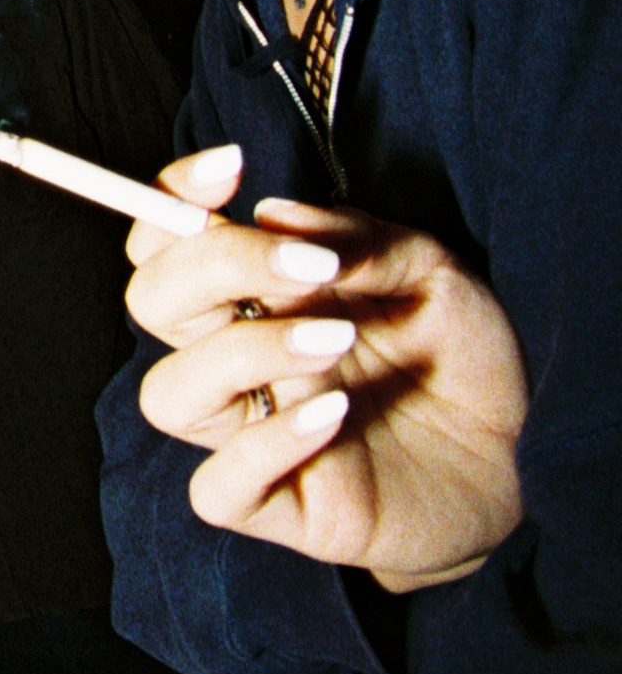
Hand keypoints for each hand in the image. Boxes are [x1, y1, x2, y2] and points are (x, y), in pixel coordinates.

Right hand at [124, 145, 527, 588]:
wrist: (520, 461)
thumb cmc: (460, 360)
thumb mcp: (433, 274)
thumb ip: (359, 240)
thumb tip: (272, 213)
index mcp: (259, 295)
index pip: (168, 242)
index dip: (172, 198)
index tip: (230, 167)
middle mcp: (239, 359)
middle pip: (153, 302)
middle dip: (213, 266)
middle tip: (313, 268)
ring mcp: (250, 433)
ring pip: (168, 395)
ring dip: (241, 355)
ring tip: (338, 340)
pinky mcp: (277, 507)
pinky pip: (218, 488)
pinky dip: (266, 446)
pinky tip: (333, 418)